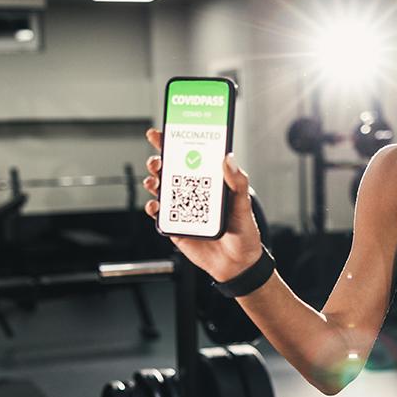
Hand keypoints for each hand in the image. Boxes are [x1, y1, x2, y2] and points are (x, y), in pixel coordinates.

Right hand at [143, 128, 263, 281]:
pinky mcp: (175, 226)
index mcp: (209, 182)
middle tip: (157, 159)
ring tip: (153, 180)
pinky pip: (159, 214)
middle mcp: (193, 192)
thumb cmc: (243, 232)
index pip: (190, 156)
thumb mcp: (244, 204)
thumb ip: (238, 182)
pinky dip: (154, 208)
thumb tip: (228, 159)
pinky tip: (155, 205)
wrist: (238, 264)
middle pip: (170, 170)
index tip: (164, 132)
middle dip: (158, 160)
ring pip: (161, 189)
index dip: (175, 143)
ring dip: (152, 181)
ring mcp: (183, 208)